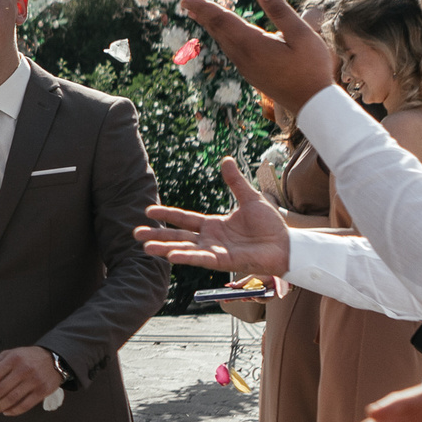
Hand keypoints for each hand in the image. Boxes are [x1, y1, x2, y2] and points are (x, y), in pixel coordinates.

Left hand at [0, 345, 64, 414]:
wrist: (55, 359)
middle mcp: (24, 369)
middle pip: (1, 388)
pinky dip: (13, 411)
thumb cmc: (30, 357)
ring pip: (12, 398)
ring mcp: (34, 381)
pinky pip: (25, 405)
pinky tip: (7, 411)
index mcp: (14, 358)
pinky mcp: (43, 391)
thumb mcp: (11, 354)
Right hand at [137, 157, 294, 276]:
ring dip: (165, 248)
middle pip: (178, 236)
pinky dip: (187, 257)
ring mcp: (215, 251)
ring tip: (145, 247)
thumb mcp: (250, 198)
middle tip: (136, 233)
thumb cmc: (270, 225)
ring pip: (185, 249)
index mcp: (213, 225)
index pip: (185, 219)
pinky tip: (171, 256)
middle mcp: (210, 239)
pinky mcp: (224, 261)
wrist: (286, 244)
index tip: (148, 211)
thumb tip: (225, 159)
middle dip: (157, 235)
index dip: (167, 214)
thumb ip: (235, 182)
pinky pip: (201, 259)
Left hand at [178, 0, 337, 120]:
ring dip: (210, 25)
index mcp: (252, 44)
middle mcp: (243, 56)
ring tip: (198, 13)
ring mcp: (246, 67)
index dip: (203, 7)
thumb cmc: (311, 68)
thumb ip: (281, 11)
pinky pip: (230, 50)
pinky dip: (222, 36)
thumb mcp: (302, 35)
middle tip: (185, 1)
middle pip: (218, 30)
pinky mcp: (251, 73)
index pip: (222, 20)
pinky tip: (223, 33)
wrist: (312, 104)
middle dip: (202, 14)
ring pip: (223, 41)